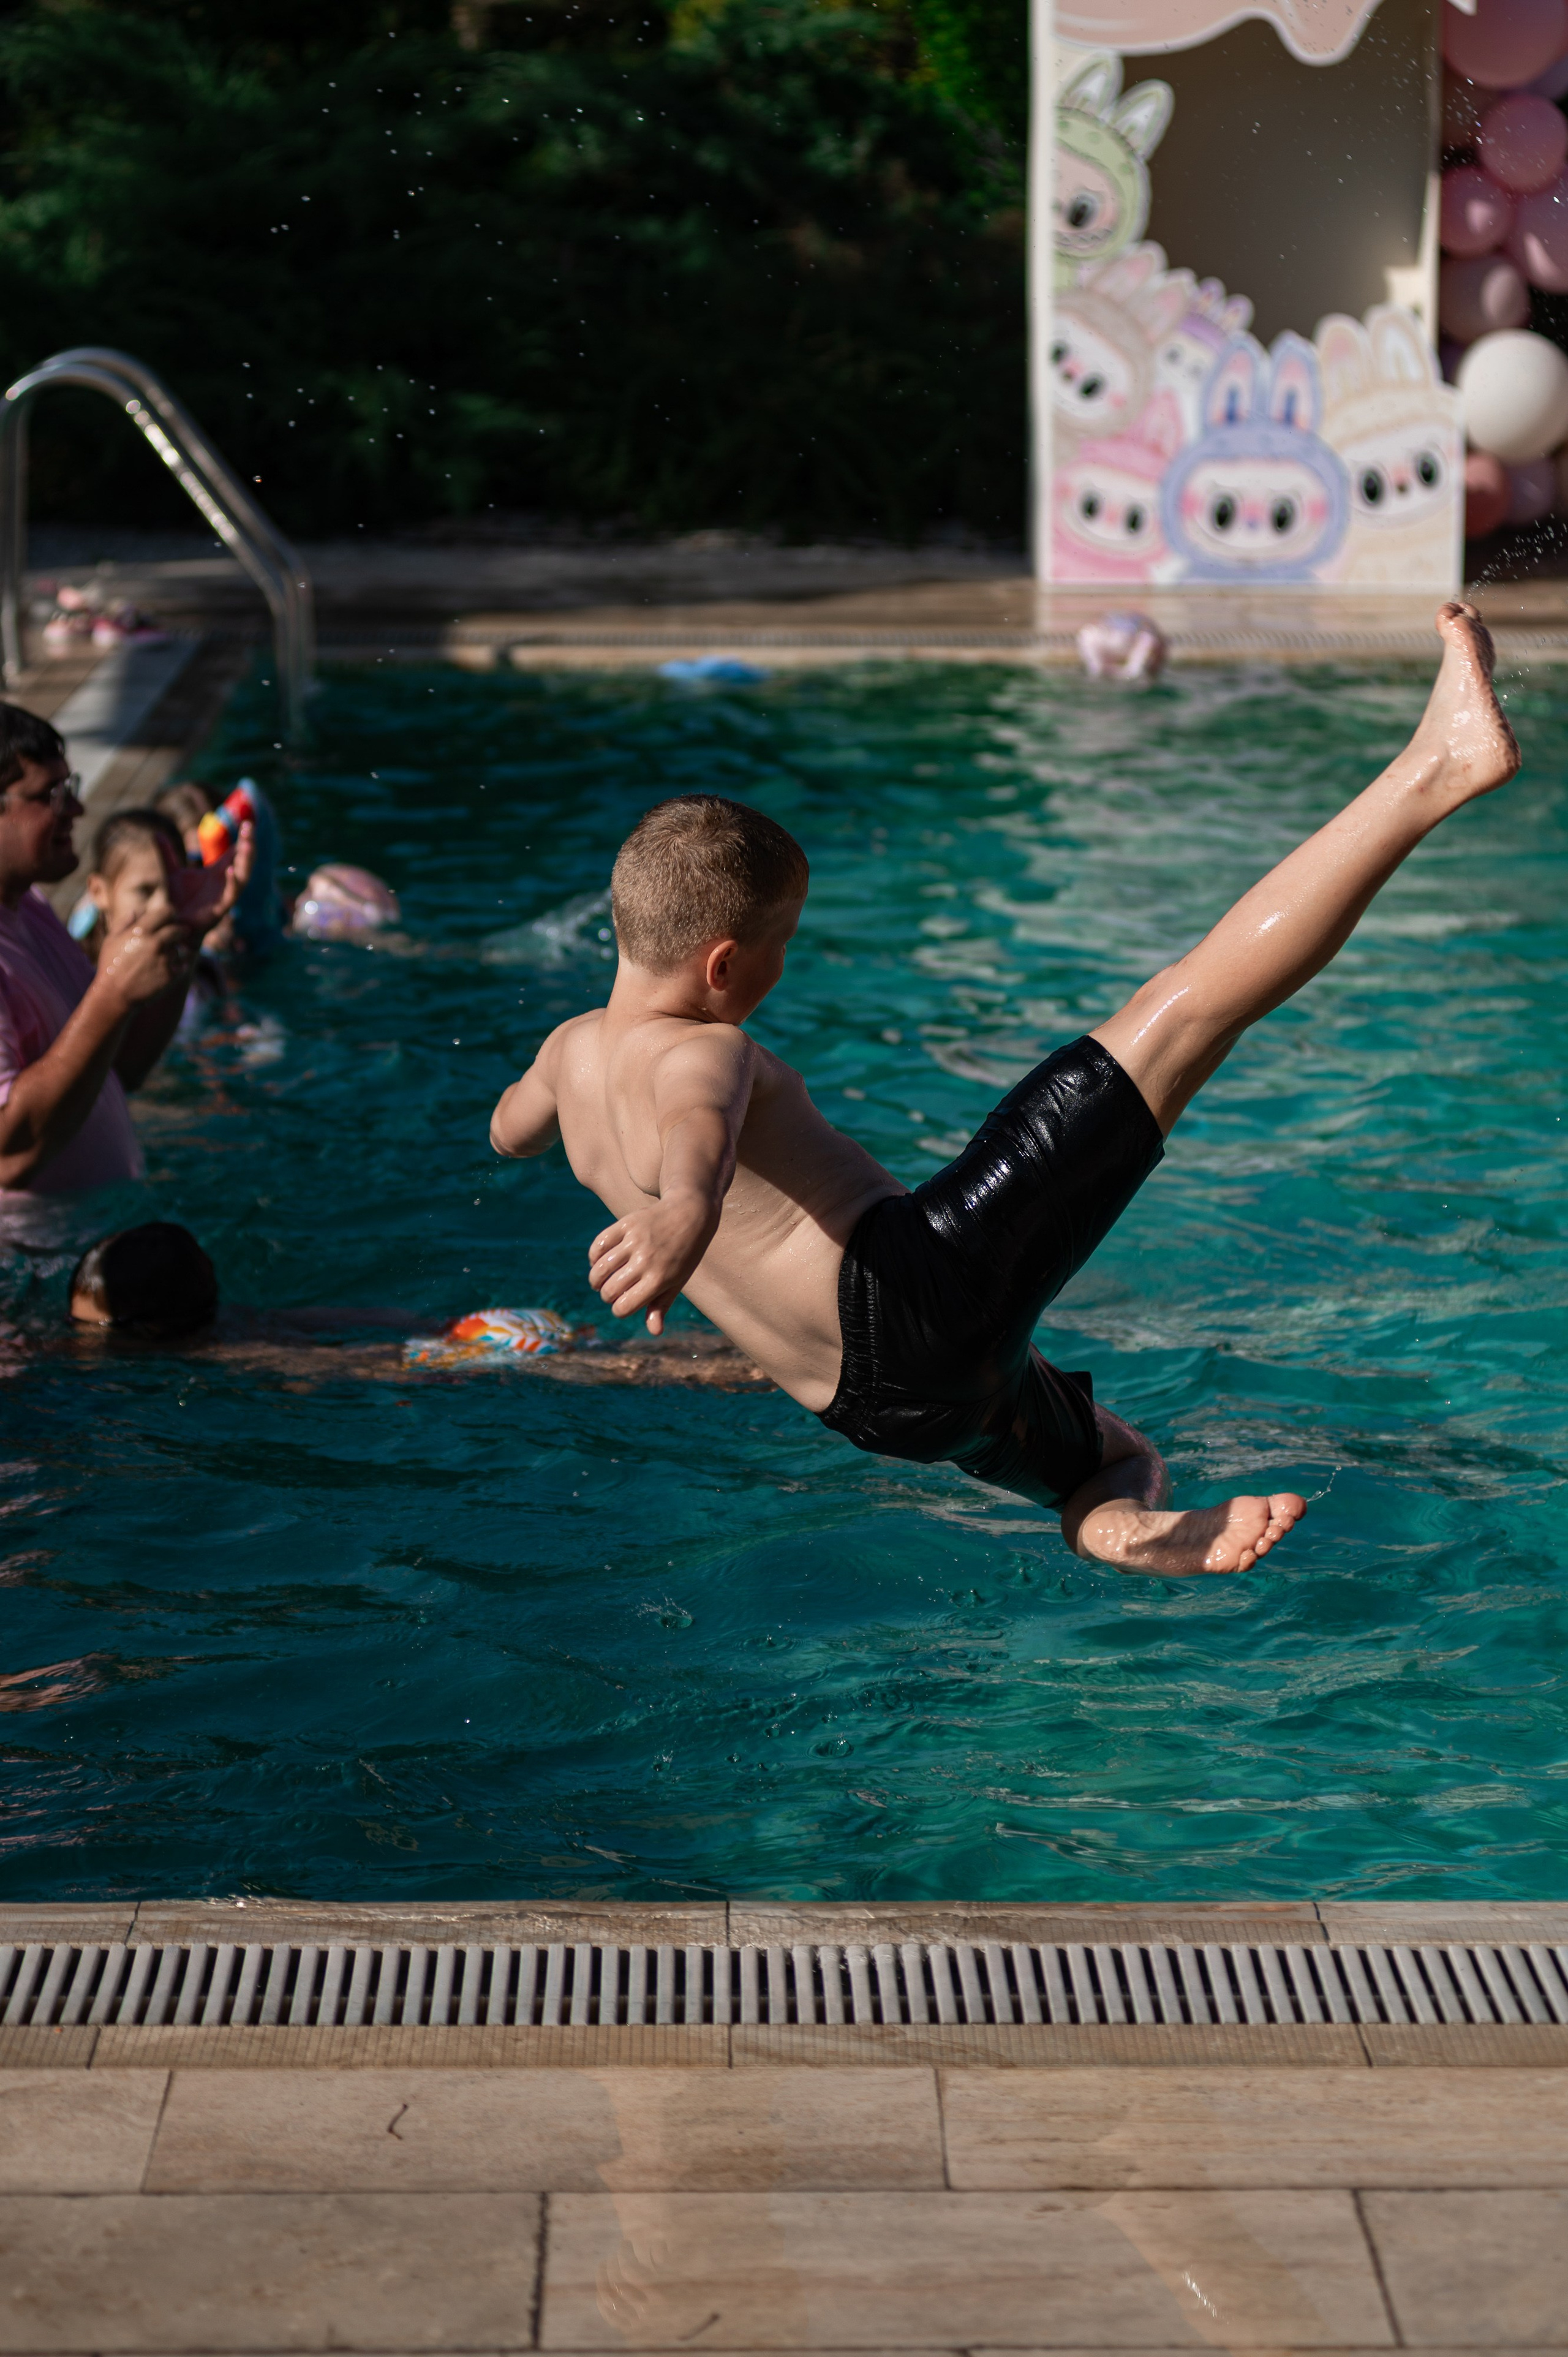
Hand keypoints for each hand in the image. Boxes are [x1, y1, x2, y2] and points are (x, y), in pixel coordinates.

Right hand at [95, 912, 195, 1009]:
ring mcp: (165, 959)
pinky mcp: (171, 974)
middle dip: (180, 931)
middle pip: (180, 929)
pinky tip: (165, 970)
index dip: (171, 913)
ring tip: (163, 958)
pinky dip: (177, 966)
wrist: (114, 995)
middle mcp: (156, 942)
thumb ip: (124, 923)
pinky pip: (182, 965)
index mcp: (141, 931)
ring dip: (176, 951)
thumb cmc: (110, 966)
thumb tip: (137, 911)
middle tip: (177, 935)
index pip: (167, 912)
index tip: (171, 918)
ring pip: (181, 949)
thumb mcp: (111, 940)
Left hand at [167, 820, 253, 936]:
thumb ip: (166, 854)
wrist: (174, 924)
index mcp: (218, 872)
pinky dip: (232, 882)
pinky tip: (230, 870)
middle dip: (249, 844)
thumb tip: (156, 834)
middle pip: (244, 860)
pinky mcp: (221, 908)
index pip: (235, 853)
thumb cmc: (177, 901)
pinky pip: (231, 894)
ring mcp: (225, 894)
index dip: (242, 838)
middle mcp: (225, 882)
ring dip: (247, 860)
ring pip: (243, 876)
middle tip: (249, 826)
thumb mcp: (171, 873)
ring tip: (247, 844)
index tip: (247, 822)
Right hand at [587, 1192, 719, 1333]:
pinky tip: (598, 1262)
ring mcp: (635, 1241)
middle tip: (612, 1293)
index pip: (623, 1307)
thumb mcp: (677, 1281)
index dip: (618, 1311)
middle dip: (607, 1296)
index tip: (622, 1306)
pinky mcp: (626, 1224)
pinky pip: (598, 1245)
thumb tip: (654, 1332)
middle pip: (609, 1290)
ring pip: (600, 1269)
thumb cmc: (684, 1254)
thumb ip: (661, 1306)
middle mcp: (645, 1261)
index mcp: (659, 1280)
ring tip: (600, 1281)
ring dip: (596, 1280)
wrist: (690, 1214)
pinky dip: (593, 1257)